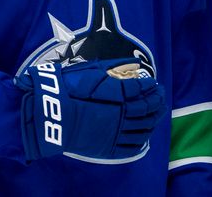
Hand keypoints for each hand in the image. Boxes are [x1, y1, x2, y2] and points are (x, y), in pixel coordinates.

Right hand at [17, 59, 165, 161]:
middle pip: (147, 109)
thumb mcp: (92, 70)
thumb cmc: (69, 87)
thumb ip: (116, 66)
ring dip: (154, 121)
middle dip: (158, 102)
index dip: (152, 87)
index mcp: (119, 95)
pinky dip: (141, 141)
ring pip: (143, 128)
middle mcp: (122, 114)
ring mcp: (115, 132)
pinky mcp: (107, 147)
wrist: (49, 112)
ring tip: (158, 114)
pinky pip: (131, 147)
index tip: (155, 83)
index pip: (143, 90)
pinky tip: (145, 136)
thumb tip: (134, 63)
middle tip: (161, 97)